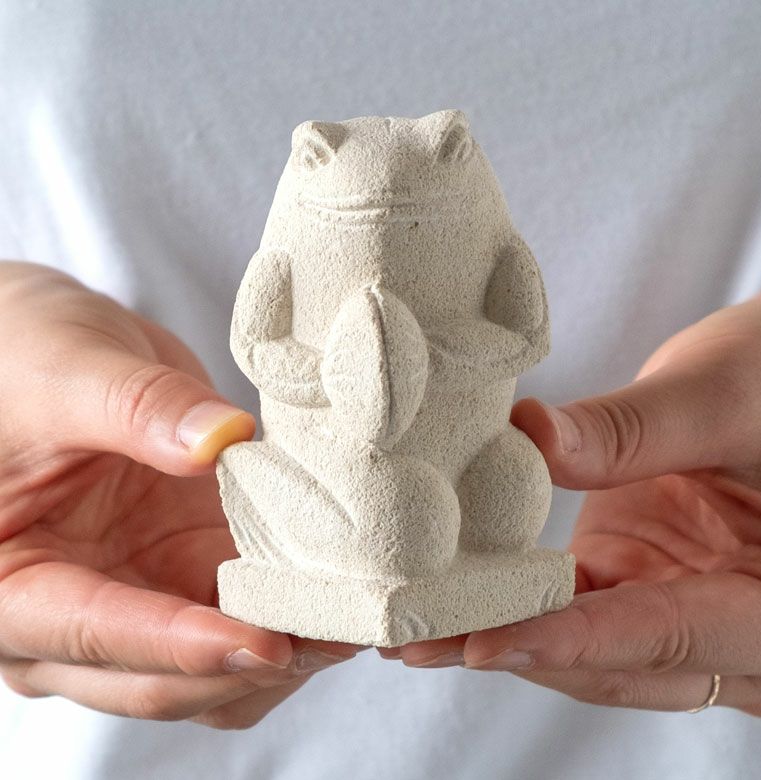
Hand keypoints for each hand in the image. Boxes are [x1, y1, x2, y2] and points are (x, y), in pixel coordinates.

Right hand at [0, 262, 358, 728]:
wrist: (41, 352)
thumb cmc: (19, 357)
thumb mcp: (66, 370)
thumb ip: (136, 407)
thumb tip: (218, 442)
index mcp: (10, 583)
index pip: (94, 632)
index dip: (182, 646)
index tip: (263, 641)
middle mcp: (73, 611)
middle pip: (162, 678)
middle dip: (249, 663)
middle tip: (334, 637)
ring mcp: (139, 595)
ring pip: (214, 667)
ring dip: (283, 651)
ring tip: (349, 620)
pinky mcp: (189, 569)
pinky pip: (245, 616)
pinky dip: (292, 614)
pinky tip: (338, 590)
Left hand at [394, 289, 760, 716]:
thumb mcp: (723, 398)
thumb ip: (632, 430)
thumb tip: (527, 436)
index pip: (664, 635)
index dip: (571, 641)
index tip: (485, 644)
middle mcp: (730, 627)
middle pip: (614, 660)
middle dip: (516, 652)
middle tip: (418, 644)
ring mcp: (678, 603)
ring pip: (586, 643)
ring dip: (505, 634)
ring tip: (416, 630)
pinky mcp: (639, 577)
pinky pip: (576, 603)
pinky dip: (518, 601)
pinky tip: (457, 593)